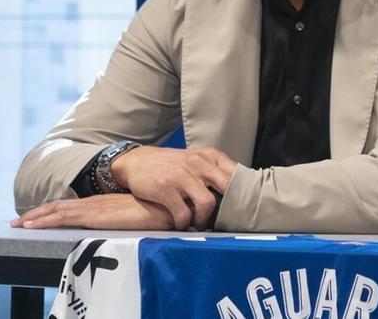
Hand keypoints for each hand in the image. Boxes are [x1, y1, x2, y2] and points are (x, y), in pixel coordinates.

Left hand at [11, 194, 173, 230]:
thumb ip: (126, 215)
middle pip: (60, 207)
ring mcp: (94, 208)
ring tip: (19, 224)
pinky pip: (63, 218)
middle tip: (19, 221)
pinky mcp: (94, 216)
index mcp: (104, 202)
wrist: (165, 206)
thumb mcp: (137, 213)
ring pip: (57, 211)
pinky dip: (45, 220)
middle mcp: (95, 202)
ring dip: (36, 217)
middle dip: (38, 213)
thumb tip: (124, 220)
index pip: (73, 206)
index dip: (54, 209)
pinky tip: (32, 225)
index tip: (39, 215)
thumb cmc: (157, 211)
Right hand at [111, 146, 236, 229]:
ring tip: (198, 223)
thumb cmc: (170, 165)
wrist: (136, 161)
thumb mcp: (196, 160)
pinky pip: (183, 214)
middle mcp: (198, 163)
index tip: (240, 206)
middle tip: (221, 219)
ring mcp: (182, 176)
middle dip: (227, 208)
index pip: (236, 174)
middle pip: (227, 188)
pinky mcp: (165, 189)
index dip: (241, 192)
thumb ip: (215, 171)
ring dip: (204, 218)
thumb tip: (238, 189)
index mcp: (210, 156)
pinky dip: (184, 223)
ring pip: (207, 203)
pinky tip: (181, 223)